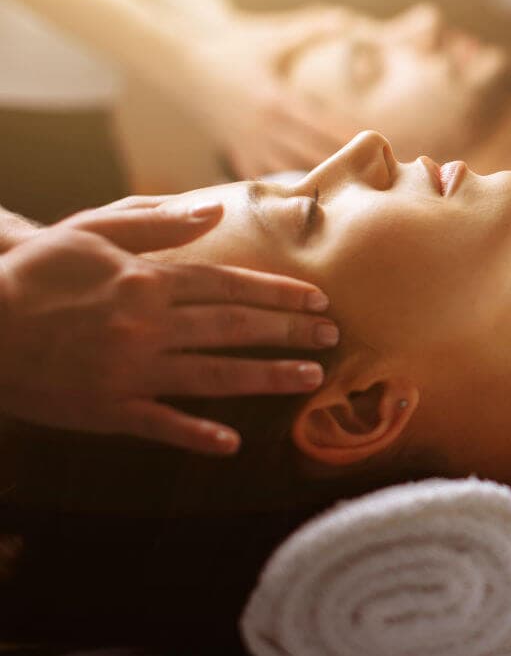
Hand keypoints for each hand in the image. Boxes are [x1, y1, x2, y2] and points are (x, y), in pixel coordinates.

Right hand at [0, 200, 338, 454]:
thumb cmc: (33, 273)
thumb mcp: (90, 231)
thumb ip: (155, 223)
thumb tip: (212, 212)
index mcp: (147, 281)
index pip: (230, 284)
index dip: (279, 292)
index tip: (318, 298)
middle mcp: (148, 325)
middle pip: (235, 327)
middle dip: (290, 331)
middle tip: (333, 335)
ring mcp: (130, 370)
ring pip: (214, 375)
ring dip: (268, 377)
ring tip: (312, 378)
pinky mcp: (106, 409)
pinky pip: (162, 425)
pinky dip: (197, 435)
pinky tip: (234, 443)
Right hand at [180, 6, 360, 177]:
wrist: (180, 66)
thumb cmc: (231, 50)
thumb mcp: (271, 40)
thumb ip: (310, 30)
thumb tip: (346, 17)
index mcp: (277, 99)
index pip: (323, 125)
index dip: (351, 137)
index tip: (379, 145)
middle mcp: (264, 126)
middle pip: (313, 154)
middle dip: (343, 162)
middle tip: (373, 172)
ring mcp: (248, 143)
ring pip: (290, 174)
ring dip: (317, 178)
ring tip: (346, 185)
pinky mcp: (236, 154)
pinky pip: (265, 179)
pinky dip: (285, 186)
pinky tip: (308, 192)